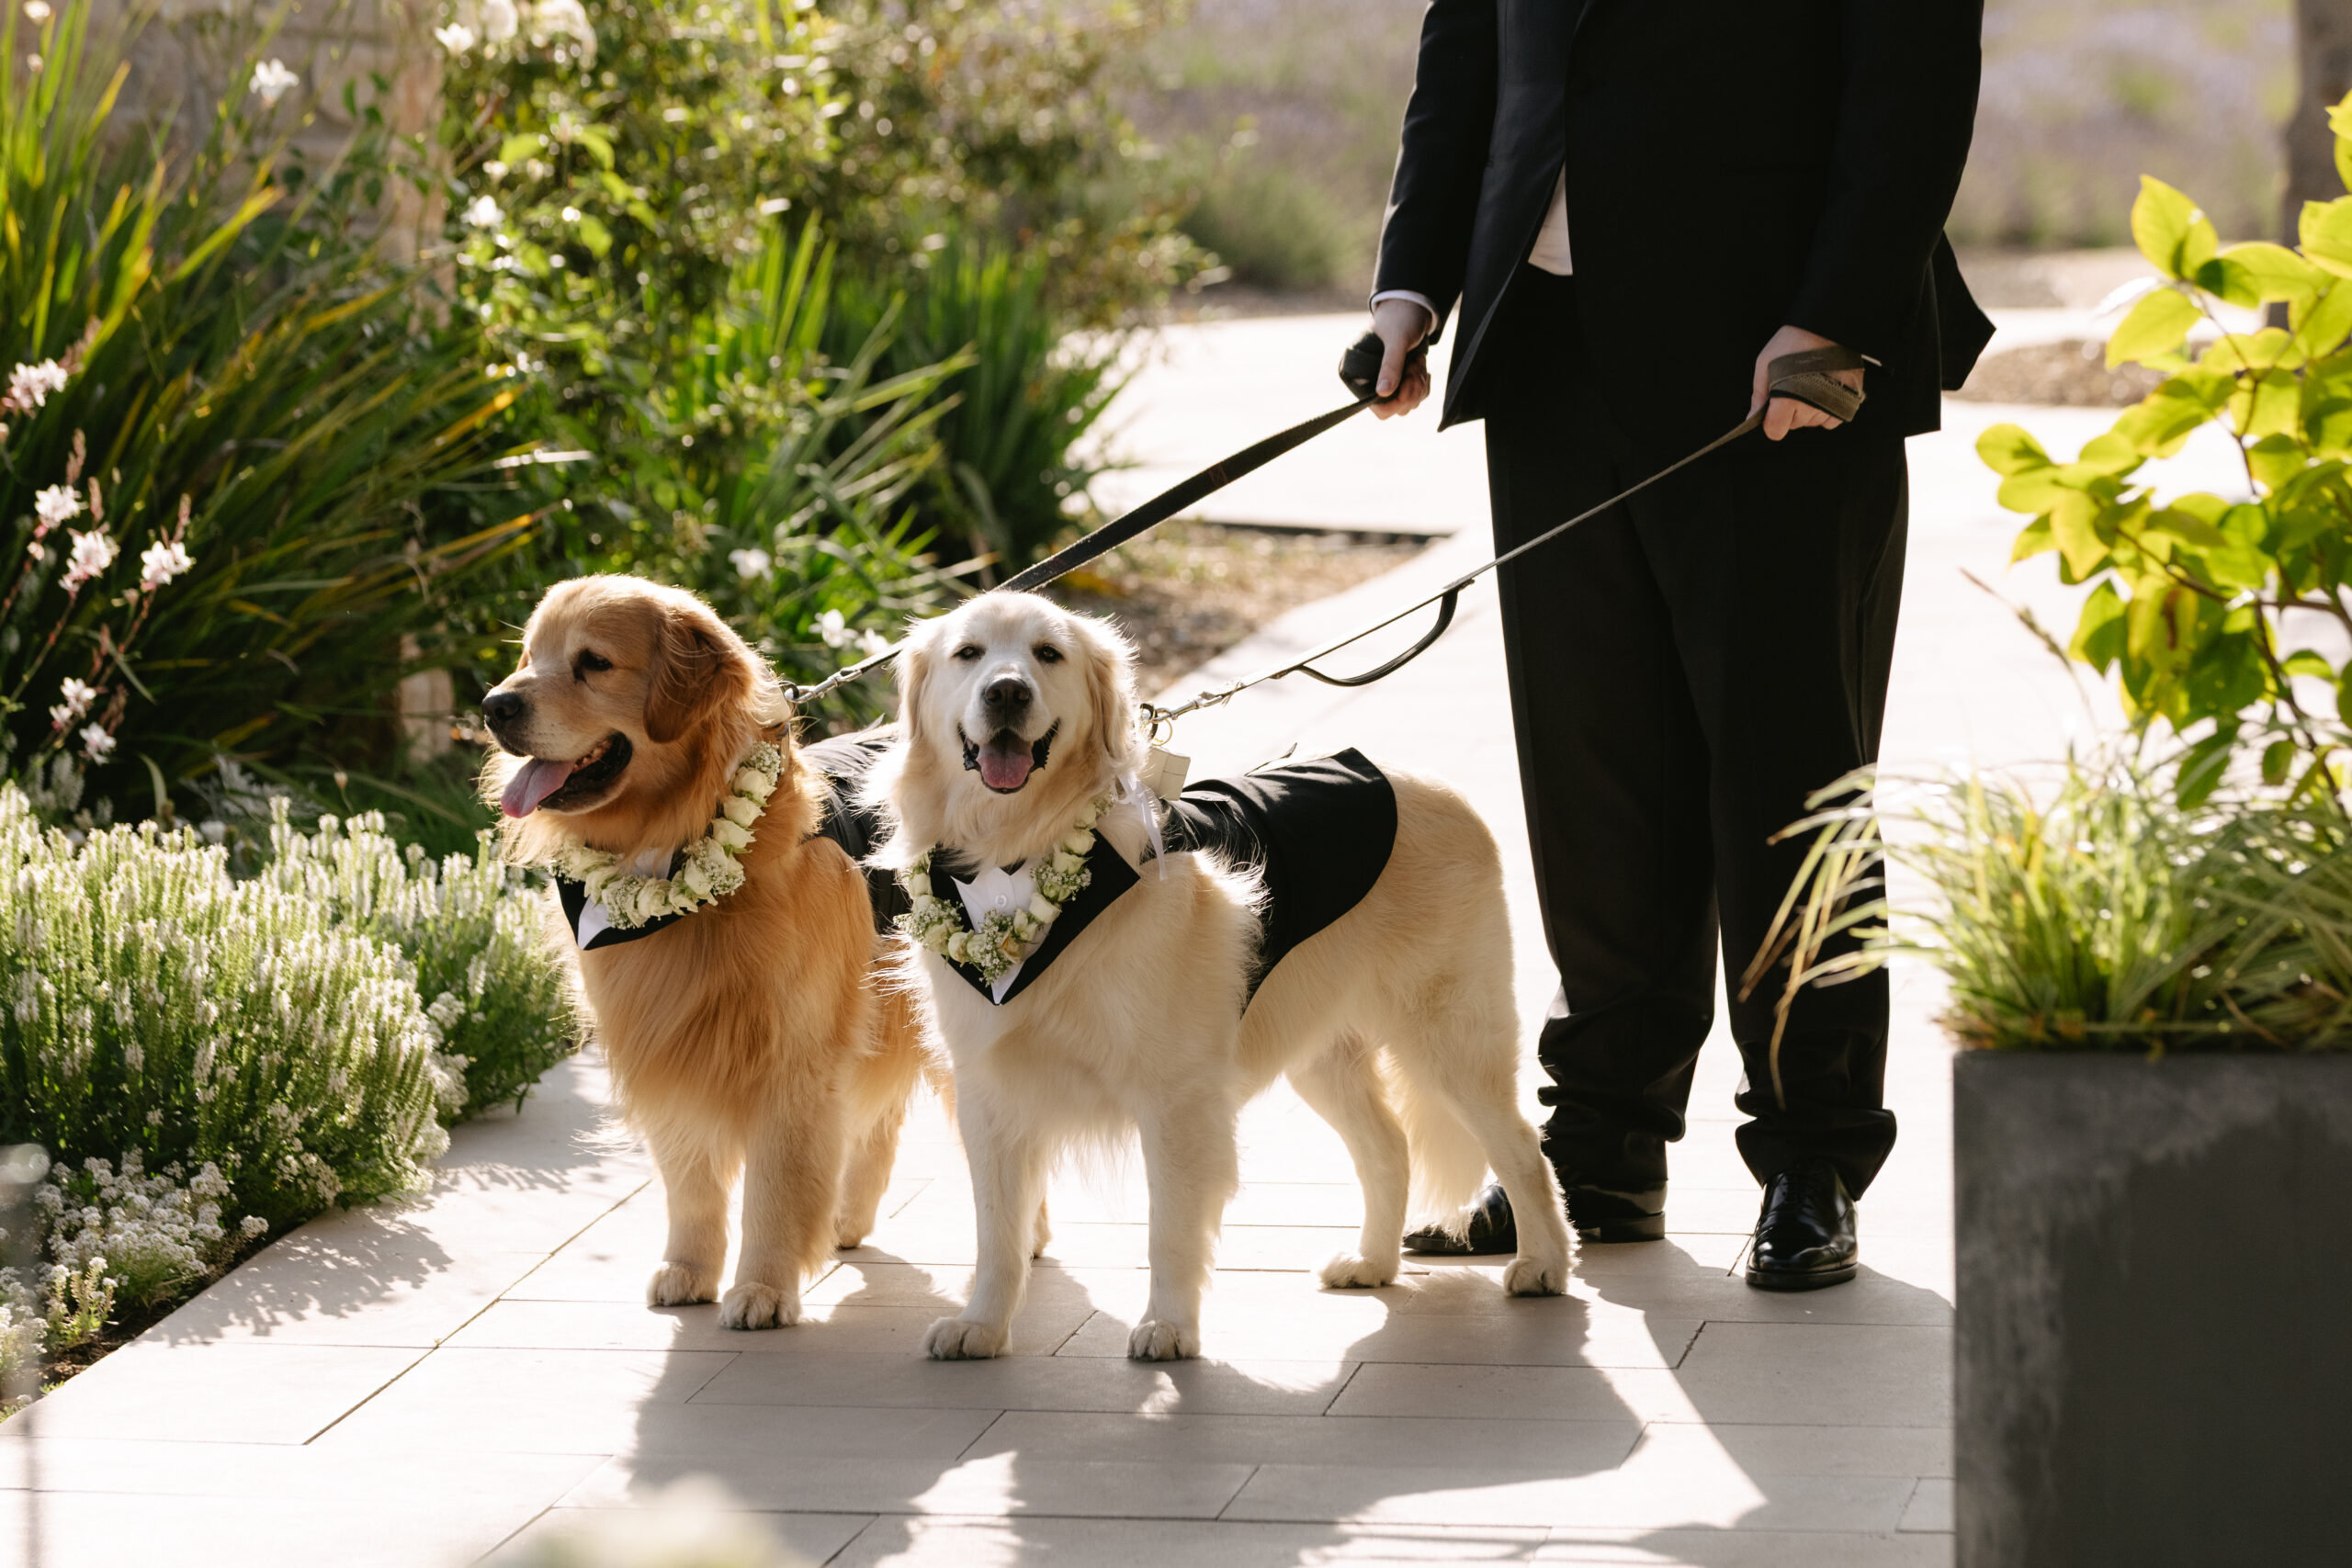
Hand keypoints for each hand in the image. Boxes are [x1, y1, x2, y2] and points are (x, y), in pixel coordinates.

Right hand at [1370, 297, 1433, 419]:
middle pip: (1398, 408)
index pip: (1378, 408)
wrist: (1412, 306)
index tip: (1408, 381)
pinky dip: (1423, 382)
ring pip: (1410, 403)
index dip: (1397, 401)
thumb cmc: (1400, 318)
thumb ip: (1391, 365)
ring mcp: (1388, 383)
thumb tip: (1383, 392)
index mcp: (1360, 374)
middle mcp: (1371, 383)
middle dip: (1413, 389)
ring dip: (1419, 383)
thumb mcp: (1397, 341)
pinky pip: (1417, 395)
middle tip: (1415, 365)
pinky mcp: (1401, 380)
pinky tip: (1420, 364)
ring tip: (1417, 361)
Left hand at [1751, 324, 1862, 440]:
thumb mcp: (1765, 363)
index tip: (1774, 410)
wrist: (1827, 324)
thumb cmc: (1793, 341)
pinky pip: (1832, 419)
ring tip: (1810, 383)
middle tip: (1793, 385)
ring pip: (1813, 422)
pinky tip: (1824, 391)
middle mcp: (1811, 406)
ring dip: (1809, 410)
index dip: (1771, 422)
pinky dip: (1827, 410)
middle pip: (1795, 424)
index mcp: (1787, 399)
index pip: (1776, 431)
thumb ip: (1759, 394)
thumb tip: (1753, 417)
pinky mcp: (1849, 399)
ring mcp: (1832, 403)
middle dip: (1790, 411)